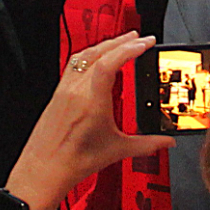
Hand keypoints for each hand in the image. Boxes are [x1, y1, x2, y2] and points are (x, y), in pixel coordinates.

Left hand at [5, 33, 173, 209]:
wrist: (43, 170)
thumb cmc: (73, 162)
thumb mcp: (116, 151)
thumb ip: (146, 144)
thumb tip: (165, 141)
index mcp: (92, 102)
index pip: (110, 63)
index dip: (129, 48)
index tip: (144, 43)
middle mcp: (76, 91)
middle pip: (98, 53)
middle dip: (122, 41)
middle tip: (140, 38)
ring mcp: (64, 90)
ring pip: (84, 55)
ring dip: (105, 44)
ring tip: (122, 41)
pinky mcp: (57, 93)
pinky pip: (74, 64)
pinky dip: (90, 54)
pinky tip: (97, 57)